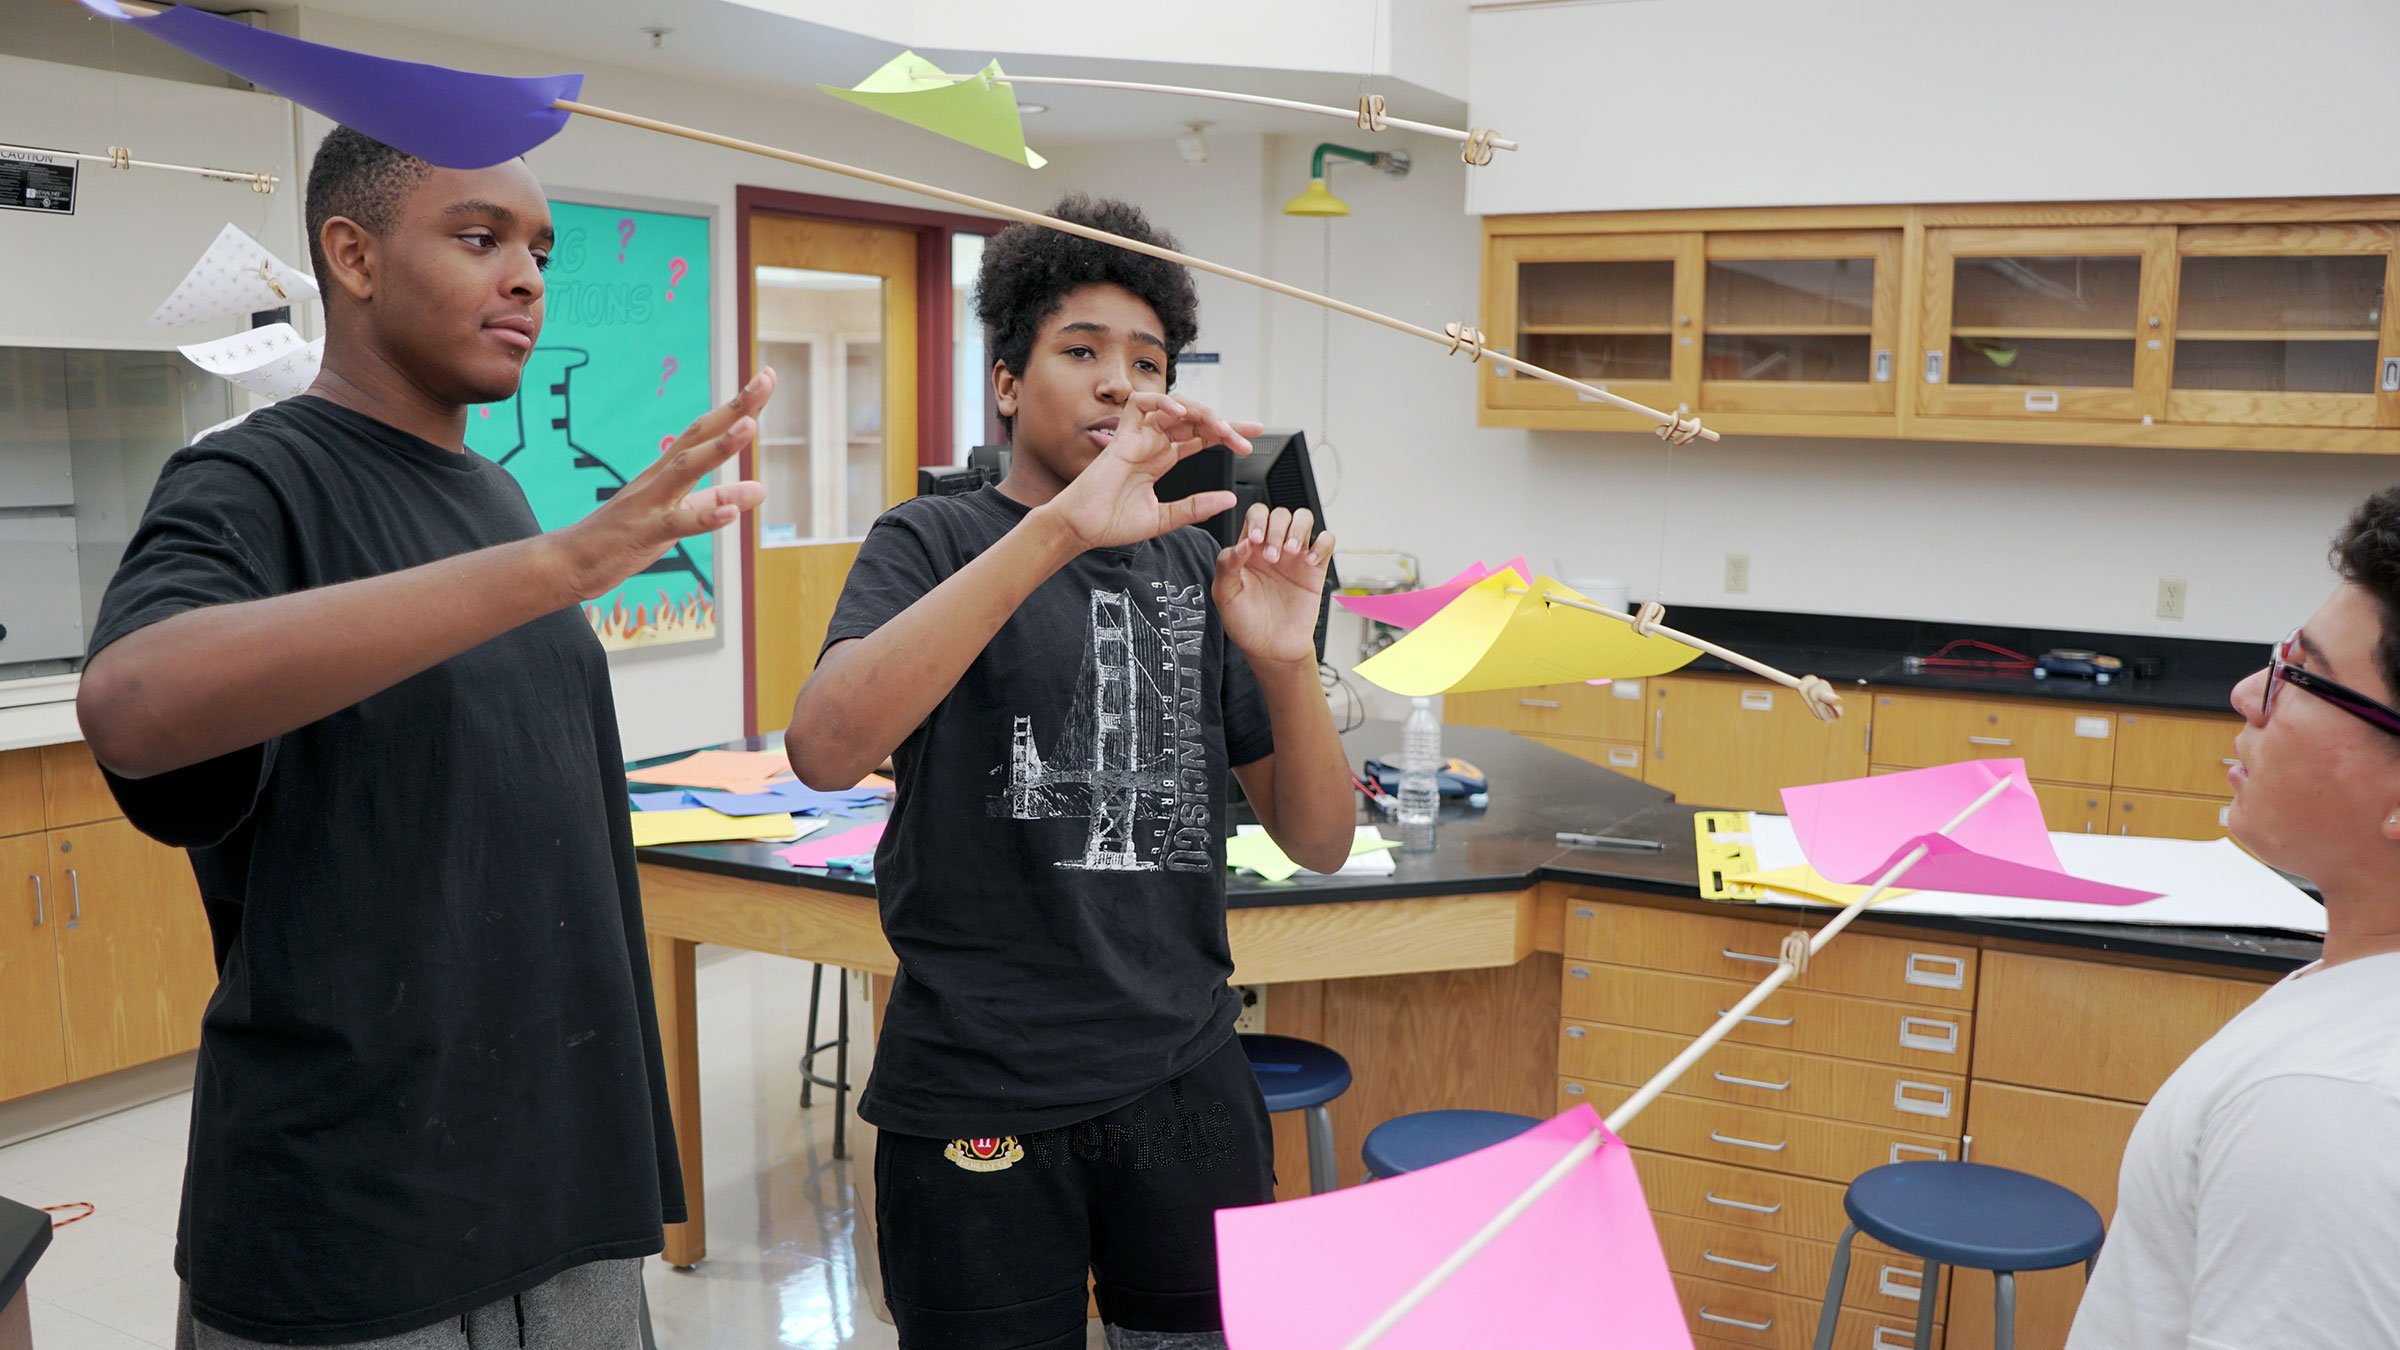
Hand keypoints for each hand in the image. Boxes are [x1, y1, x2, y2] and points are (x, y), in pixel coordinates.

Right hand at [556, 367, 775, 598]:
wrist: (571, 561)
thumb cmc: (625, 536)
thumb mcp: (679, 517)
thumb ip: (717, 500)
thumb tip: (761, 489)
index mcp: (667, 471)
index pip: (706, 430)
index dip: (737, 405)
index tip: (767, 378)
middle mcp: (659, 478)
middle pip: (699, 436)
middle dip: (734, 408)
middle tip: (765, 380)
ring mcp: (650, 503)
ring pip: (685, 469)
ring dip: (718, 447)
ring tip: (750, 425)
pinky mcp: (643, 534)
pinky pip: (676, 524)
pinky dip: (704, 517)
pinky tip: (731, 513)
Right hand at [1039, 391, 1262, 550]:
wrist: (1081, 529)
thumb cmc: (1112, 524)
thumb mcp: (1164, 519)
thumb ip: (1195, 507)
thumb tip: (1229, 499)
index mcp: (1162, 459)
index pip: (1201, 437)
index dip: (1227, 433)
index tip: (1254, 437)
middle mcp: (1153, 443)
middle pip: (1195, 420)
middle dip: (1225, 423)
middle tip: (1247, 437)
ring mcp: (1138, 436)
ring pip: (1175, 407)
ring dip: (1202, 413)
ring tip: (1220, 429)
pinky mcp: (1121, 434)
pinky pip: (1142, 404)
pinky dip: (1163, 403)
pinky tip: (1181, 414)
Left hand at [1215, 504, 1333, 667]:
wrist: (1271, 648)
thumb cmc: (1246, 623)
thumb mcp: (1225, 595)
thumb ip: (1227, 565)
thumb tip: (1243, 542)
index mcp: (1249, 549)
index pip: (1256, 514)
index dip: (1258, 521)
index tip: (1256, 541)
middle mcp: (1273, 547)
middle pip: (1280, 514)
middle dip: (1277, 530)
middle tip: (1273, 557)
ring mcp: (1295, 556)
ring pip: (1304, 519)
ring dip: (1299, 529)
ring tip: (1293, 552)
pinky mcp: (1316, 568)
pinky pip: (1326, 541)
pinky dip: (1321, 544)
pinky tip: (1309, 562)